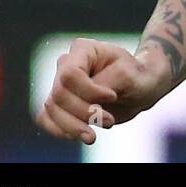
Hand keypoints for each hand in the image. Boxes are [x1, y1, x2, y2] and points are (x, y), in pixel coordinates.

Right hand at [34, 38, 168, 143]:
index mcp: (83, 49)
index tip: (112, 96)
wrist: (139, 87)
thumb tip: (87, 102)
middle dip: (83, 113)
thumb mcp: (130, 76)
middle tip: (109, 121)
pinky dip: (60, 130)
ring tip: (93, 136)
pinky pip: (46, 119)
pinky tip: (80, 135)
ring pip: (51, 109)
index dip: (88, 92)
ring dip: (72, 127)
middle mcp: (67, 64)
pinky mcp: (59, 103)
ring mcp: (60, 84)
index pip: (70, 74)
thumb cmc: (137, 76)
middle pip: (59, 94)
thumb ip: (106, 84)